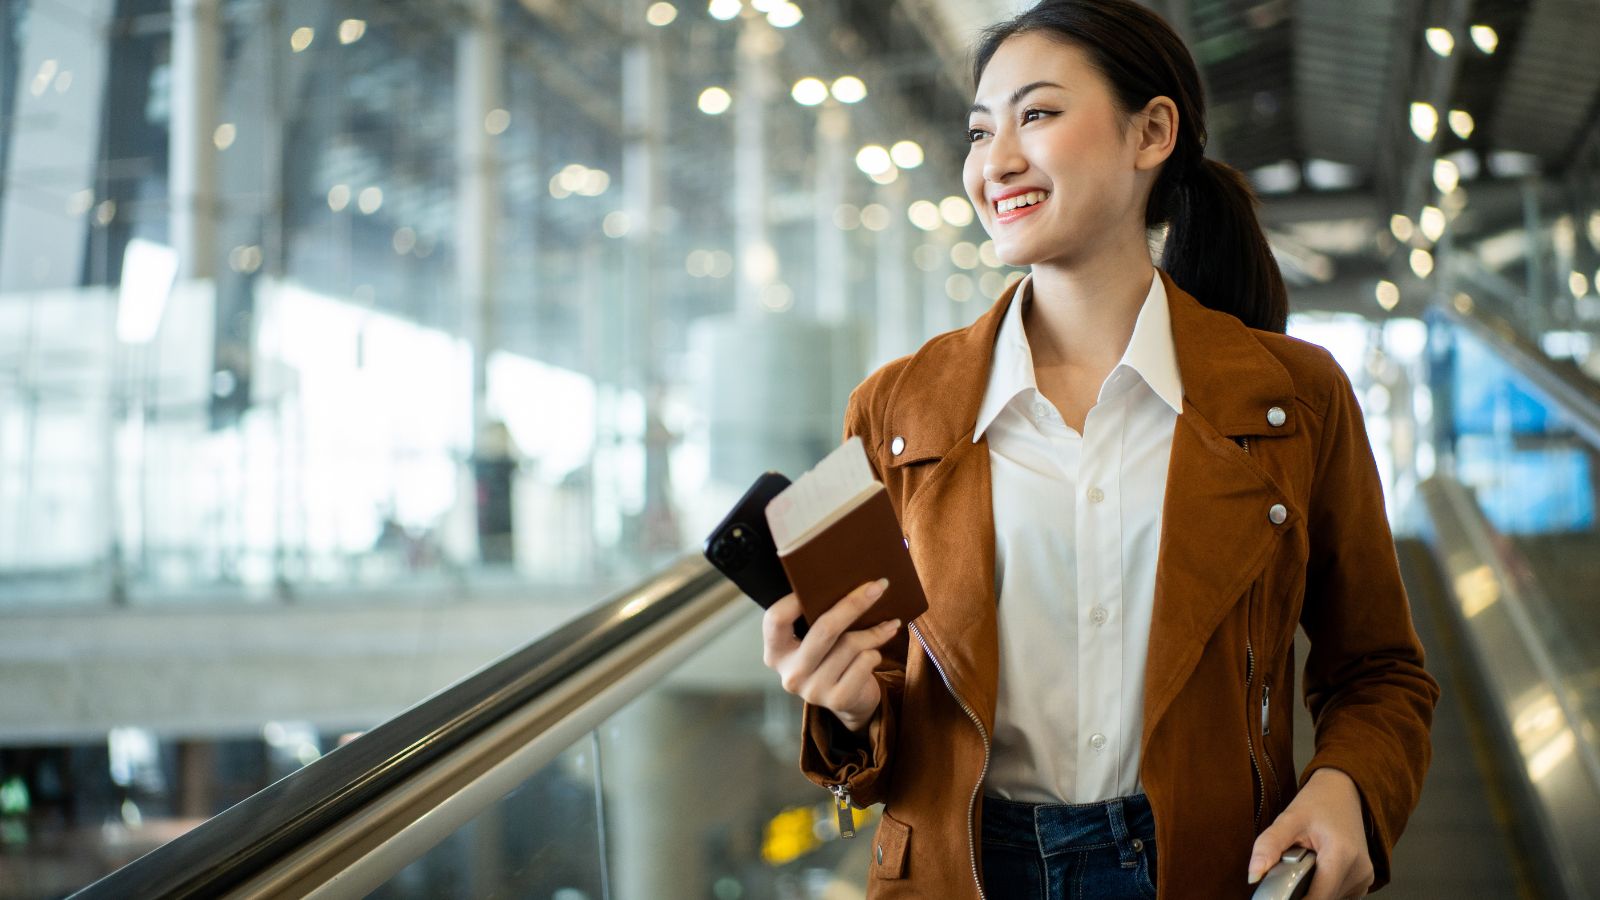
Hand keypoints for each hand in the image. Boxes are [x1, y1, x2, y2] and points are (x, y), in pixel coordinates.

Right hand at [761, 578, 901, 732]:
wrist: (849, 699)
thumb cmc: (831, 657)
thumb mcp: (815, 640)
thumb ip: (816, 618)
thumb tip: (848, 583)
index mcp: (776, 652)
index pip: (776, 618)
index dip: (794, 598)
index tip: (822, 579)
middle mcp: (791, 674)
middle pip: (823, 629)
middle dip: (854, 604)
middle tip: (878, 586)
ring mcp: (813, 690)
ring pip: (850, 644)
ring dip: (874, 631)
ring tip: (889, 625)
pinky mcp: (838, 700)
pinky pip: (864, 662)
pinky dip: (875, 653)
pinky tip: (877, 653)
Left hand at [1248, 768, 1372, 898]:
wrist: (1343, 791)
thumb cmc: (1318, 802)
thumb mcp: (1288, 819)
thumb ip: (1268, 846)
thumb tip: (1253, 874)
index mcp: (1343, 856)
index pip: (1317, 898)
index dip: (1295, 899)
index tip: (1278, 891)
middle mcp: (1360, 871)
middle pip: (1323, 899)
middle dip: (1301, 891)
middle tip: (1291, 868)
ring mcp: (1365, 878)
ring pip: (1331, 899)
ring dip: (1313, 889)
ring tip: (1306, 864)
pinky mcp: (1365, 880)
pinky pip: (1338, 895)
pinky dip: (1324, 887)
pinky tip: (1317, 868)